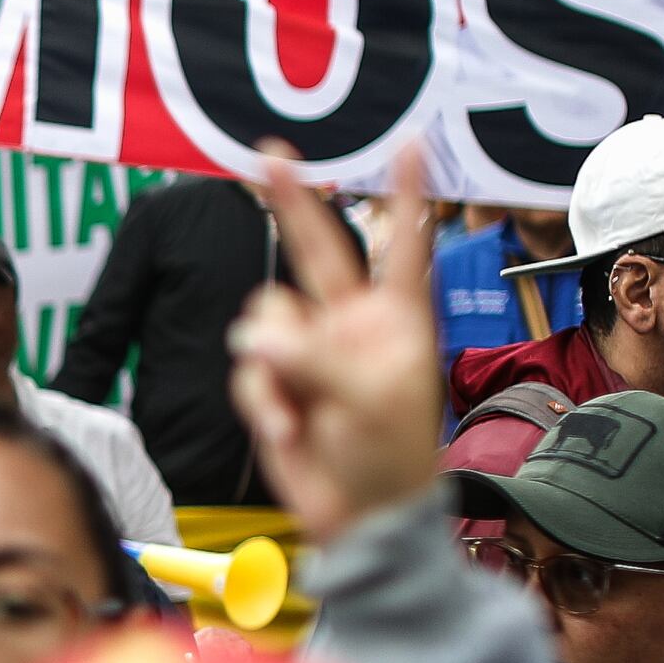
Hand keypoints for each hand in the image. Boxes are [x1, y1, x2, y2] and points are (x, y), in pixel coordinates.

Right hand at [224, 143, 443, 542]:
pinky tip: (288, 430)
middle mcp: (350, 323)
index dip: (407, 195)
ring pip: (264, 317)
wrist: (358, 520)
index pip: (403, 245)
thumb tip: (253, 339)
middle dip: (292, 202)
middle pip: (318, 248)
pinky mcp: (274, 381)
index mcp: (395, 320)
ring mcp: (309, 350)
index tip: (415, 142)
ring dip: (273, 363)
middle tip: (268, 154)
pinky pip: (248, 368)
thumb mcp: (369, 401)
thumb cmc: (388, 458)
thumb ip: (314, 358)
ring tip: (298, 410)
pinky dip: (261, 400)